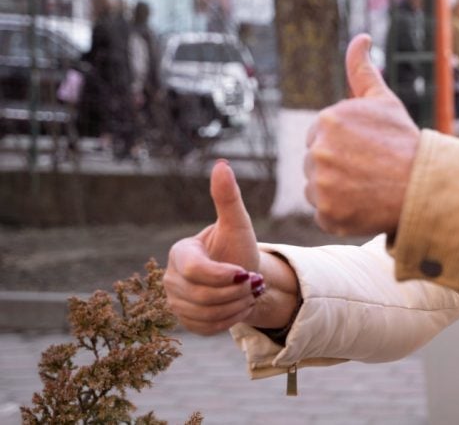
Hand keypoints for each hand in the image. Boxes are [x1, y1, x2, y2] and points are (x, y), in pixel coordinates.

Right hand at [164, 160, 260, 334]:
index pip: (194, 270)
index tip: (247, 273)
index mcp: (180, 253)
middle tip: (254, 283)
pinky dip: (231, 319)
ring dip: (237, 306)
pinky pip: (208, 327)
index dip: (223, 275)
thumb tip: (222, 165)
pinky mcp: (187, 323)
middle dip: (236, 292)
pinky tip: (240, 306)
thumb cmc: (239, 247)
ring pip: (206, 313)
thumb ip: (228, 198)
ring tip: (248, 293)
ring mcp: (176, 303)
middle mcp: (171, 279)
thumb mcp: (238, 224)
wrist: (246, 278)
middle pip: (201, 296)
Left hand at [305, 34, 419, 235]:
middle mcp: (318, 151)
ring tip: (367, 187)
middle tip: (369, 170)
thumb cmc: (405, 142)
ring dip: (336, 191)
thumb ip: (362, 70)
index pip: (320, 136)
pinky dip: (339, 213)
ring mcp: (321, 185)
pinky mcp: (326, 214)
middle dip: (337, 167)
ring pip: (316, 188)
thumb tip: (360, 37)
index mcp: (327, 120)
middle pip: (315, 163)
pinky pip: (322, 213)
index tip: (367, 150)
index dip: (344, 145)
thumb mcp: (384, 101)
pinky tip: (363, 204)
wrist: (426, 185)